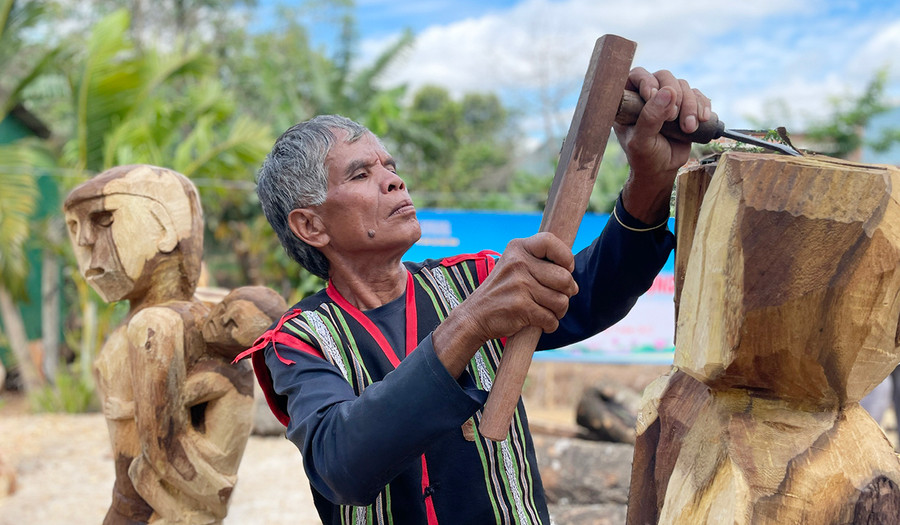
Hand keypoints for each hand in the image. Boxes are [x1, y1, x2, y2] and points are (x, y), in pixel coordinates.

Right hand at [432, 233, 577, 376]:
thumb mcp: (514, 267)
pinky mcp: (520, 306)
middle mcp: (518, 263)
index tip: (565, 269)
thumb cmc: (501, 292)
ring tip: (547, 312)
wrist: (474, 316)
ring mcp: (519, 284)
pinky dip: (549, 325)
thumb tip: (574, 284)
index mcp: (517, 249)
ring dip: (558, 312)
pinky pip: (550, 318)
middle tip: (556, 298)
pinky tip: (539, 323)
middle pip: (564, 278)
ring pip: (561, 301)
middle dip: (566, 293)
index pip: (550, 241)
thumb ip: (540, 266)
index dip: (566, 257)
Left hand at [613, 68, 711, 222]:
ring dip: (690, 105)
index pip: (637, 75)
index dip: (647, 81)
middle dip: (674, 96)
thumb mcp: (642, 141)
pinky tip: (702, 119)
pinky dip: (702, 105)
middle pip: (664, 76)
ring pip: (683, 85)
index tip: (652, 95)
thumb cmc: (645, 157)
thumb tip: (668, 92)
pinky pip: (698, 95)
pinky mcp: (685, 106)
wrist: (662, 170)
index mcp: (629, 101)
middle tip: (674, 118)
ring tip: (688, 128)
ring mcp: (667, 99)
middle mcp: (647, 96)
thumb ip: (650, 118)